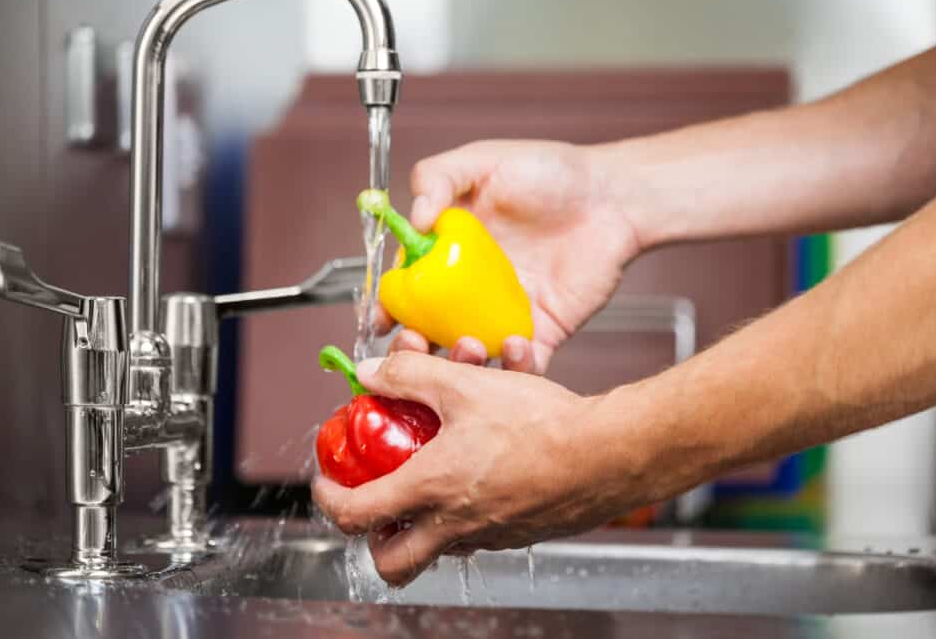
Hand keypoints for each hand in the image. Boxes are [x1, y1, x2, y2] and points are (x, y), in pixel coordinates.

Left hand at [311, 351, 658, 586]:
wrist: (607, 454)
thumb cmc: (542, 426)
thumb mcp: (465, 386)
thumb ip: (411, 377)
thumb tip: (374, 372)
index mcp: (431, 490)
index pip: (357, 515)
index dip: (329, 499)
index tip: (327, 481)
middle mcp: (455, 525)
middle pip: (393, 563)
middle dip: (374, 541)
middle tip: (374, 508)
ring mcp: (488, 536)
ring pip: (437, 549)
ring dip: (422, 521)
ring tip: (429, 478)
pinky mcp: (519, 534)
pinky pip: (478, 533)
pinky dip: (467, 509)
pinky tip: (482, 469)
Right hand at [382, 140, 641, 373]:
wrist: (613, 196)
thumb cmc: (551, 172)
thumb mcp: (484, 160)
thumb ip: (438, 178)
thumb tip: (411, 218)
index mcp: (449, 253)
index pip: (407, 286)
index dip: (387, 305)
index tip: (380, 318)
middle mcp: (471, 289)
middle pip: (428, 331)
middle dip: (412, 347)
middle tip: (413, 344)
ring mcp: (505, 314)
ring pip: (470, 357)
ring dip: (459, 362)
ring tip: (466, 346)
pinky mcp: (542, 331)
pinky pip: (523, 365)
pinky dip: (514, 367)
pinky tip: (516, 345)